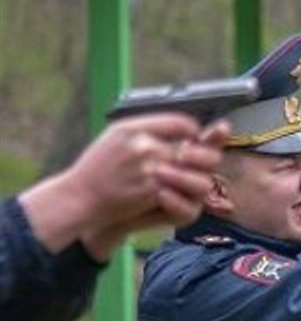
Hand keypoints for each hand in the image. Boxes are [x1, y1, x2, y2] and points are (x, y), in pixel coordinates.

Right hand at [20, 114, 228, 257]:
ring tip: (188, 177)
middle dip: (200, 156)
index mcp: (133, 128)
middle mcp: (142, 147)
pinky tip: (176, 190)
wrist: (80, 197)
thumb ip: (149, 128)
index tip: (194, 137)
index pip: (180, 123)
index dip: (193, 131)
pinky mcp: (151, 191)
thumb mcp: (116, 135)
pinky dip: (181, 192)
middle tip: (195, 160)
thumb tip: (183, 125)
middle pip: (192, 149)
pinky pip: (180, 190)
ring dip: (193, 177)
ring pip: (190, 172)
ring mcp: (148, 170)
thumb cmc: (98, 166)